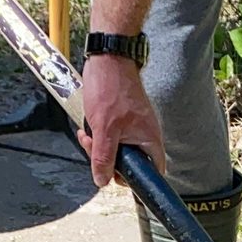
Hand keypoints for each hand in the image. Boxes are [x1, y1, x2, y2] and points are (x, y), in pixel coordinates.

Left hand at [76, 53, 163, 189]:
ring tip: (89, 134)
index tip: (116, 175)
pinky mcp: (121, 121)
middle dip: (108, 161)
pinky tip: (88, 128)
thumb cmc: (111, 89)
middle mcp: (145, 136)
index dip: (135, 180)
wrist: (108, 61)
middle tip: (95, 149)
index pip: (152, 173)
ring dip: (99, 148)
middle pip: (129, 164)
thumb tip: (102, 181)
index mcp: (150, 140)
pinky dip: (98, 136)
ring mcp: (133, 128)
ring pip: (116, 151)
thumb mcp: (104, 130)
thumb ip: (104, 159)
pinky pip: (110, 138)